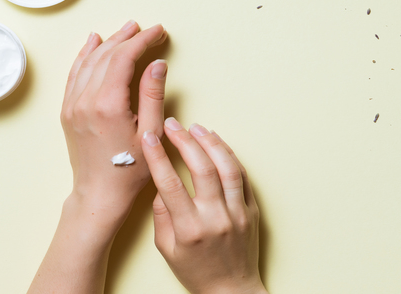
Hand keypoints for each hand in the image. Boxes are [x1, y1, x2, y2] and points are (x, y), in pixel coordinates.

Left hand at [61, 20, 167, 222]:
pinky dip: (84, 56)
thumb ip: (153, 95)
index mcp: (108, 104)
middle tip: (144, 28)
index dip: (142, 41)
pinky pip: (74, 74)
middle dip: (127, 38)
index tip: (157, 32)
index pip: (124, 58)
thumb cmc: (129, 171)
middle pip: (106, 55)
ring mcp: (73, 105)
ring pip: (88, 61)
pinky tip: (92, 44)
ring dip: (107, 43)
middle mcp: (85, 100)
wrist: (99, 194)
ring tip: (124, 30)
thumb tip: (157, 63)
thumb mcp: (151, 133)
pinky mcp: (67, 111)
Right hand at [142, 118, 266, 293]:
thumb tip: (160, 184)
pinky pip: (243, 176)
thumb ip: (161, 215)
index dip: (157, 157)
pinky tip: (216, 143)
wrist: (232, 291)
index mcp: (190, 230)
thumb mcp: (167, 250)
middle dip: (184, 141)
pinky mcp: (252, 210)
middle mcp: (216, 219)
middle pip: (201, 169)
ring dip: (210, 142)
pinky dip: (229, 155)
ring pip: (227, 168)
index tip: (148, 137)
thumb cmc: (196, 272)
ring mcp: (238, 213)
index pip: (170, 184)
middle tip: (172, 124)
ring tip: (195, 127)